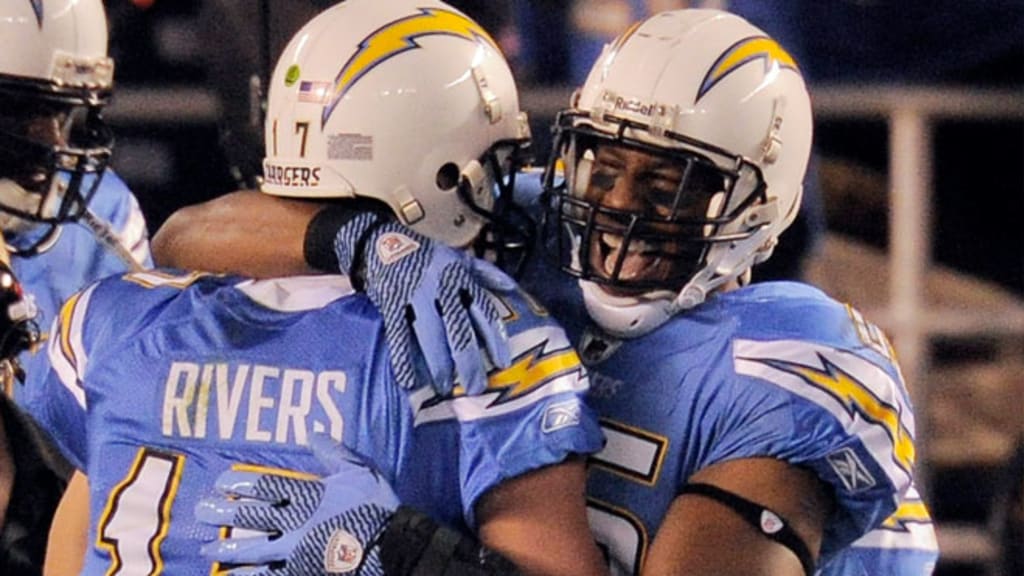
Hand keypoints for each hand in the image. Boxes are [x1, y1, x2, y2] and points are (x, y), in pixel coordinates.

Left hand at [196, 434, 399, 575]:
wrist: (392, 546)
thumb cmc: (377, 507)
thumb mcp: (360, 471)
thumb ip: (334, 453)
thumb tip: (312, 433)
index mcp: (308, 495)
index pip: (265, 486)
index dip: (239, 483)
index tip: (221, 481)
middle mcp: (295, 522)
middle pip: (251, 517)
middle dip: (223, 514)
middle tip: (200, 511)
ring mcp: (296, 551)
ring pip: (254, 550)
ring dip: (228, 550)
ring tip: (207, 550)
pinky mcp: (302, 571)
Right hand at [334, 214, 512, 394]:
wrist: (380, 241)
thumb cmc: (426, 256)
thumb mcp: (459, 258)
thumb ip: (486, 273)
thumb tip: (513, 288)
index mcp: (461, 277)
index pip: (484, 311)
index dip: (494, 338)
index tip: (502, 363)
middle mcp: (441, 286)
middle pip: (459, 329)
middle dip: (468, 362)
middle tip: (475, 388)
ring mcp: (415, 295)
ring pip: (431, 335)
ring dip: (438, 365)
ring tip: (444, 388)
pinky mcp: (391, 303)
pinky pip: (399, 335)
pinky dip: (403, 359)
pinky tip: (409, 381)